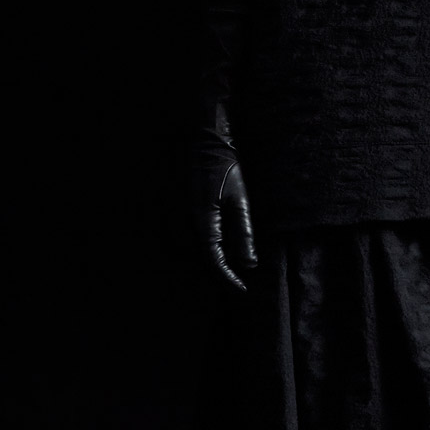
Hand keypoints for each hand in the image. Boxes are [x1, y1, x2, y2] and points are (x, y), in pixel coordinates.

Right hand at [196, 102, 257, 293]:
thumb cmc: (226, 165)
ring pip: (196, 250)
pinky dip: (207, 248)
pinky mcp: (182, 211)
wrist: (205, 139)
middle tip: (240, 282)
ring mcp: (181, 217)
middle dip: (221, 273)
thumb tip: (248, 264)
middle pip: (202, 259)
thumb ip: (244, 233)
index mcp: (201, 221)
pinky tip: (222, 248)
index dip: (228, 278)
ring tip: (234, 268)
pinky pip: (193, 237)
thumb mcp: (241, 199)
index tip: (243, 290)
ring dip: (213, 261)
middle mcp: (186, 223)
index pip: (214, 261)